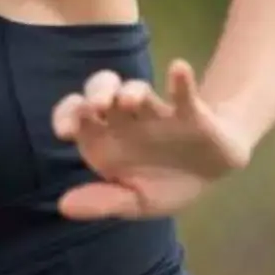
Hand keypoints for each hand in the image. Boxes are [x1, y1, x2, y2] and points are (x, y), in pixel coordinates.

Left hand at [49, 62, 247, 221]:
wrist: (210, 176)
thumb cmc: (162, 183)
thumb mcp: (134, 201)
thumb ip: (103, 202)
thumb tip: (64, 206)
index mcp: (103, 138)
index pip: (75, 115)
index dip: (66, 116)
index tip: (65, 132)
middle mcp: (124, 119)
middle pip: (103, 91)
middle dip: (97, 93)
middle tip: (95, 106)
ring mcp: (156, 112)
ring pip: (138, 90)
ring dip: (132, 92)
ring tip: (129, 101)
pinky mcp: (190, 113)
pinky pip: (184, 94)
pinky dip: (182, 82)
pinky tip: (179, 69)